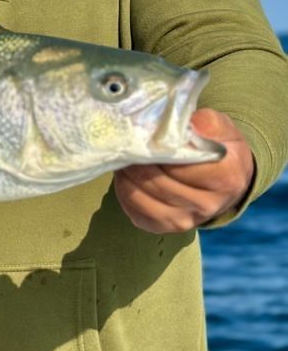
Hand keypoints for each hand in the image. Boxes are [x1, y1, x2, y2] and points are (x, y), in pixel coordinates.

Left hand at [114, 109, 255, 232]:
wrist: (224, 179)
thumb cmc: (218, 148)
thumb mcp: (220, 128)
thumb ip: (206, 123)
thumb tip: (185, 125)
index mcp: (226, 179)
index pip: (181, 164)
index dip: (158, 147)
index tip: (146, 132)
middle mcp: (207, 205)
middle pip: (156, 180)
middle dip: (136, 158)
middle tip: (127, 140)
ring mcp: (185, 220)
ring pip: (139, 195)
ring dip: (126, 173)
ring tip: (125, 155)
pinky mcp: (164, 227)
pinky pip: (132, 207)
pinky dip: (124, 188)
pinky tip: (127, 174)